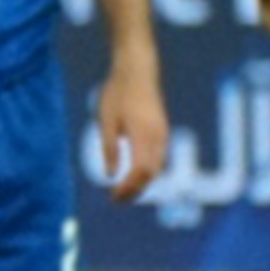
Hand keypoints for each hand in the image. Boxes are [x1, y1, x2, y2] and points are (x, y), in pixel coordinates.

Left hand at [95, 63, 171, 206]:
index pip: (141, 171)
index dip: (129, 187)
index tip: (114, 197)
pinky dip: (148, 171)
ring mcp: (163, 132)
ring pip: (157, 167)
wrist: (137, 70)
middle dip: (135, 190)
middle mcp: (158, 136)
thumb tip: (110, 175)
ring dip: (142, 182)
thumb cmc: (118, 92)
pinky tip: (134, 175)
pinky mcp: (162, 129)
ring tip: (124, 191)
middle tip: (117, 200)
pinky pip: (159, 157)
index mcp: (143, 134)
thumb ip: (109, 148)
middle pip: (151, 173)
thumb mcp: (106, 120)